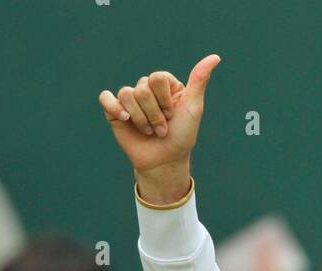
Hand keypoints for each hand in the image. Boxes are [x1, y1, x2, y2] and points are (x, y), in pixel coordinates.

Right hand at [99, 55, 220, 201]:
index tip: (173, 115)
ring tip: (149, 131)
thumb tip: (215, 57)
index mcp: (164, 84)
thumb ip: (200, 80)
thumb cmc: (181, 136)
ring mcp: (130, 100)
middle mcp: (147, 89)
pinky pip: (106, 98)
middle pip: (142, 88)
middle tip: (162, 128)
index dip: (164, 100)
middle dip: (154, 114)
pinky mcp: (115, 111)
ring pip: (127, 95)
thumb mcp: (193, 107)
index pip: (157, 78)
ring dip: (141, 119)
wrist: (165, 162)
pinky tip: (125, 118)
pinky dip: (114, 108)